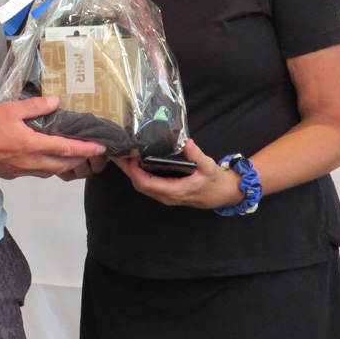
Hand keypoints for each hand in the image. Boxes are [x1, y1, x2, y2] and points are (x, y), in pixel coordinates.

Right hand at [0, 97, 105, 179]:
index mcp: (32, 145)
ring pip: (50, 172)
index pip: (66, 148)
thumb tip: (57, 102)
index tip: (101, 147)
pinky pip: (37, 173)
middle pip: (63, 165)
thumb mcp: (11, 109)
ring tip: (72, 156)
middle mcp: (30, 162)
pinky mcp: (13, 175)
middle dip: (80, 160)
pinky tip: (46, 159)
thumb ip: (36, 106)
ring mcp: (22, 171)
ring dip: (64, 165)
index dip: (86, 148)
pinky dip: (48, 167)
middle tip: (91, 153)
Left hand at [114, 139, 242, 209]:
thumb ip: (198, 155)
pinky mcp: (167, 192)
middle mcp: (166, 196)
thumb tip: (187, 142)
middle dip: (127, 170)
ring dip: (131, 172)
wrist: (223, 195)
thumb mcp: (209, 167)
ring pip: (142, 186)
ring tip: (122, 155)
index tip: (128, 156)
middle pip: (139, 184)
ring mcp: (165, 196)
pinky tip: (135, 162)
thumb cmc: (215, 181)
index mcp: (174, 190)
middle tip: (117, 153)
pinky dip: (138, 174)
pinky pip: (148, 185)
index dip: (134, 171)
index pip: (146, 183)